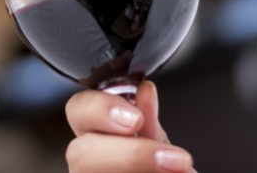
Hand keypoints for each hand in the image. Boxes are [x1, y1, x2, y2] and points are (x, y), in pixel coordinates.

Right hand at [64, 81, 195, 172]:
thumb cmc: (162, 171)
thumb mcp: (161, 148)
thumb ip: (150, 123)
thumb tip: (145, 91)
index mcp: (97, 136)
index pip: (78, 110)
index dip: (100, 109)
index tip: (136, 118)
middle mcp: (88, 163)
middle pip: (80, 154)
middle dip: (129, 155)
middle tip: (173, 160)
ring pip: (89, 172)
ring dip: (138, 170)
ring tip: (177, 172)